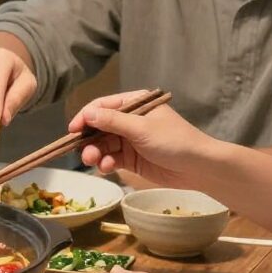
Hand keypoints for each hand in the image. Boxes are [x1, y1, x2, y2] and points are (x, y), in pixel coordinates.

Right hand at [69, 90, 213, 185]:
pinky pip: (112, 158)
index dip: (85, 117)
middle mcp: (130, 120)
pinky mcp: (132, 159)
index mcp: (135, 104)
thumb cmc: (174, 141)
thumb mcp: (142, 128)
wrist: (199, 168)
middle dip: (89, 140)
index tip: (72, 130)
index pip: (102, 106)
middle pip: (99, 127)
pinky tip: (106, 168)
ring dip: (96, 153)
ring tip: (95, 162)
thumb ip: (113, 121)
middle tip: (84, 153)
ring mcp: (130, 140)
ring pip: (103, 144)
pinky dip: (106, 163)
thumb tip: (87, 113)